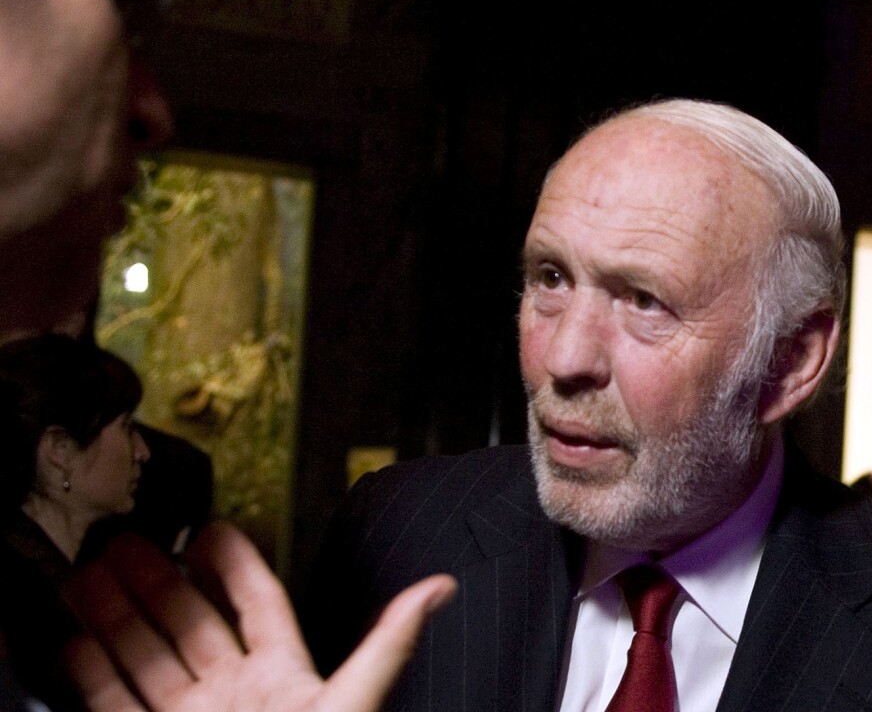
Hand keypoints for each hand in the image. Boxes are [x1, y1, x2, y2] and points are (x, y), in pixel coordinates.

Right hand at [63, 522, 455, 711]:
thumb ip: (388, 642)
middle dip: (159, 581)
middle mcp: (236, 694)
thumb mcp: (354, 698)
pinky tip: (78, 647)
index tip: (212, 531)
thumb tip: (439, 589)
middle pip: (191, 623)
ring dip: (117, 619)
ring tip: (90, 580)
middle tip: (129, 543)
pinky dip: (94, 676)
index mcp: (285, 676)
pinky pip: (118, 705)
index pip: (259, 604)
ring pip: (148, 659)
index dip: (235, 565)